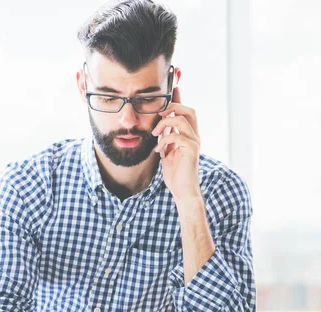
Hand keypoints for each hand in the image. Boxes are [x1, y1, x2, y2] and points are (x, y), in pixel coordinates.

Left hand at [151, 86, 200, 200]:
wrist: (182, 190)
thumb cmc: (174, 172)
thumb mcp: (167, 150)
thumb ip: (165, 137)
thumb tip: (158, 126)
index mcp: (188, 133)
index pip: (184, 110)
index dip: (178, 96)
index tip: (172, 83)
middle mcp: (194, 135)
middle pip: (188, 109)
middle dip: (172, 106)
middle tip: (157, 113)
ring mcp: (194, 142)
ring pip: (182, 119)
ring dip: (164, 124)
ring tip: (155, 134)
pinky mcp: (191, 151)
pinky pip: (177, 136)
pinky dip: (164, 141)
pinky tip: (158, 151)